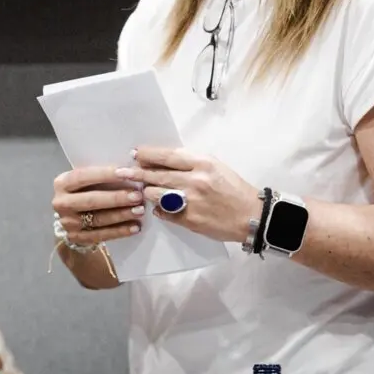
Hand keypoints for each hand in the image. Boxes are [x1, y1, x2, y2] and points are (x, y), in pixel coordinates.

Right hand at [51, 166, 144, 246]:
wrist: (73, 217)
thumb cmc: (85, 191)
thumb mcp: (85, 181)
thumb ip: (100, 176)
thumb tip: (128, 171)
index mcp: (62, 183)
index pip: (83, 176)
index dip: (105, 174)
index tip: (127, 172)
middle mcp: (62, 203)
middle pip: (91, 200)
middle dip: (117, 198)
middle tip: (138, 196)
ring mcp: (68, 223)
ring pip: (98, 219)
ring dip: (122, 215)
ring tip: (140, 210)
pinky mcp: (77, 238)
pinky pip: (101, 235)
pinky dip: (120, 231)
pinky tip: (135, 227)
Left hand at [127, 147, 259, 243]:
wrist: (251, 215)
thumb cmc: (232, 188)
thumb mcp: (214, 166)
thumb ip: (189, 163)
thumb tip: (161, 161)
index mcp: (202, 163)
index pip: (166, 156)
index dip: (147, 155)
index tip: (134, 154)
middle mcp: (194, 181)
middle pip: (156, 175)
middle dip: (136, 174)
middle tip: (122, 172)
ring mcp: (190, 202)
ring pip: (154, 194)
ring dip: (146, 192)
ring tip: (142, 190)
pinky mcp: (188, 220)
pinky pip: (163, 212)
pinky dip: (158, 209)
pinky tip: (158, 206)